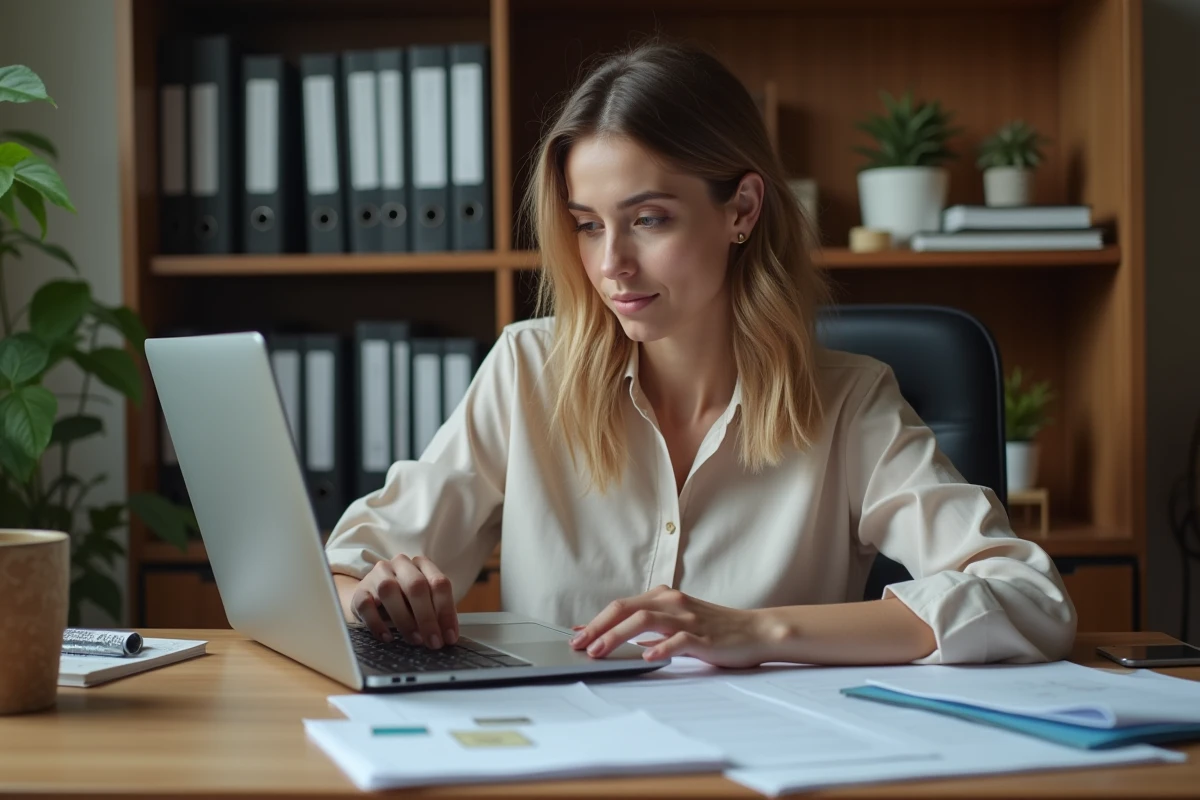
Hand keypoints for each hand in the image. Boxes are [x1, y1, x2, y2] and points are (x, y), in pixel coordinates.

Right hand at [351, 555, 457, 648]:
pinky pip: (366, 605)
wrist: (371, 597)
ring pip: (389, 590)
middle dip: (427, 617)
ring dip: (405, 619)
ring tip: (415, 640)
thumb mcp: (423, 603)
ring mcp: (378, 575)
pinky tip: (388, 637)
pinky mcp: (360, 591)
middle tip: (434, 642)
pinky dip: (377, 624)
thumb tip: (448, 637)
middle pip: (416, 585)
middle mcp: (401, 565)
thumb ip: (436, 614)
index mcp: (421, 564)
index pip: (439, 583)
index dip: (446, 611)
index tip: (449, 637)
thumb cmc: (404, 601)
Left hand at [569, 585, 776, 667]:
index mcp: (664, 598)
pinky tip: (645, 657)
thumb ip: (647, 627)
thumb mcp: (677, 622)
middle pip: (626, 608)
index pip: (621, 605)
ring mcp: (688, 619)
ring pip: (645, 620)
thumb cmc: (714, 629)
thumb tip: (612, 636)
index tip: (575, 635)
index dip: (596, 620)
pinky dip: (660, 647)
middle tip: (579, 645)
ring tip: (599, 652)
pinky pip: (678, 640)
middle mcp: (672, 603)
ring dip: (617, 636)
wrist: (755, 631)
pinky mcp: (704, 637)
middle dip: (598, 627)